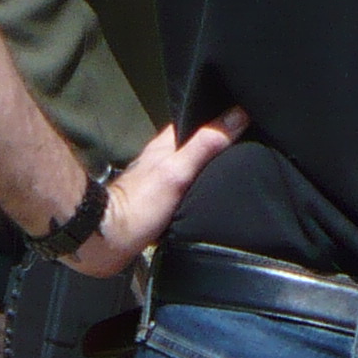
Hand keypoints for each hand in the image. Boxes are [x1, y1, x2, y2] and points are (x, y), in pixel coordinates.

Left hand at [68, 111, 249, 276]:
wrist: (108, 241)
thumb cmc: (140, 204)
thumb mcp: (177, 171)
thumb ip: (205, 145)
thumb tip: (237, 115)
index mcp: (165, 144)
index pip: (196, 120)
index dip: (219, 117)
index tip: (246, 115)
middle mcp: (163, 159)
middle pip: (196, 146)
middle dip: (219, 146)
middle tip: (249, 146)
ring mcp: (160, 182)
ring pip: (192, 169)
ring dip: (211, 170)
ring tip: (239, 171)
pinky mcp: (160, 205)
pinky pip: (188, 192)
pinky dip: (202, 192)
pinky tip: (215, 198)